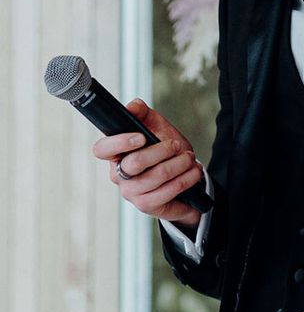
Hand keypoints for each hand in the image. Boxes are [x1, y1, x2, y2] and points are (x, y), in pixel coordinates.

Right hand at [93, 98, 202, 226]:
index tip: (141, 137)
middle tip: (176, 145)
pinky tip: (193, 172)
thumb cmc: (166, 150)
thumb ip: (143, 114)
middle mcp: (118, 175)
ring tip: (190, 158)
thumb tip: (132, 106)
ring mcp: (131, 192)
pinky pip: (167, 192)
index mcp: (115, 154)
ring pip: (155, 177)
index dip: (119, 142)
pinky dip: (185, 179)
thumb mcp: (156, 127)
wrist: (183, 175)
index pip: (102, 149)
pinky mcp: (147, 205)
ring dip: (179, 164)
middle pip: (134, 163)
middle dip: (162, 150)